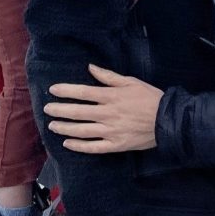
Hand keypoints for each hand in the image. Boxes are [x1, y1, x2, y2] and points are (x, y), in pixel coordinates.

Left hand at [46, 64, 162, 152]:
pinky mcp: (116, 145)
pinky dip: (79, 146)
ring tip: (52, 125)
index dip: (66, 91)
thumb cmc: (150, 98)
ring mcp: (111, 131)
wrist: (167, 121)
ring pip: (82, 130)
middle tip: (46, 109)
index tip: (53, 90)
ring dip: (65, 127)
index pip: (83, 93)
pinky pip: (94, 147)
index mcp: (112, 96)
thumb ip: (109, 77)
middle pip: (78, 112)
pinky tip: (67, 143)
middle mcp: (108, 114)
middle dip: (60, 110)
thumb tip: (90, 68)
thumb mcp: (131, 82)